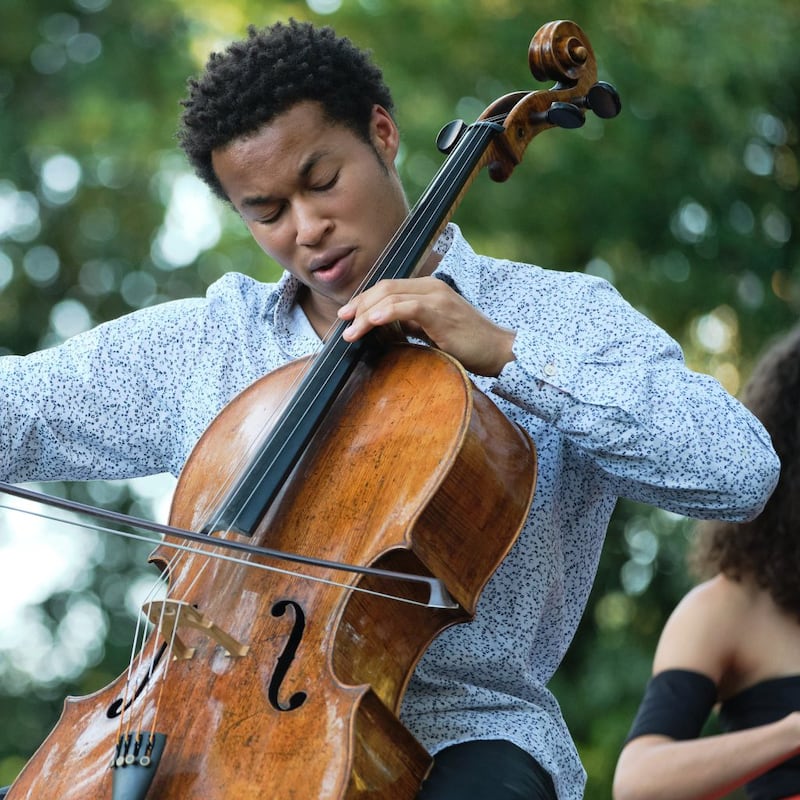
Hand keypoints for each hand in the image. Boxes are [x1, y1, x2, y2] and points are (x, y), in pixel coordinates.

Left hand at [338, 276, 515, 376]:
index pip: (389, 288)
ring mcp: (437, 296)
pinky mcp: (440, 311)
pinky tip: (371, 323)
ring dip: (366, 313)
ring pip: (391, 296)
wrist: (499, 350)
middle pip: (385, 288)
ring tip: (350, 330)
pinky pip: (406, 307)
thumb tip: (384, 329)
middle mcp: (431, 286)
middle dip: (360, 303)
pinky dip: (385, 313)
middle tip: (342, 321)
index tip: (347, 315)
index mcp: (429, 289)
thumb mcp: (433, 330)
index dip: (365, 299)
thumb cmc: (468, 344)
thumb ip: (411, 324)